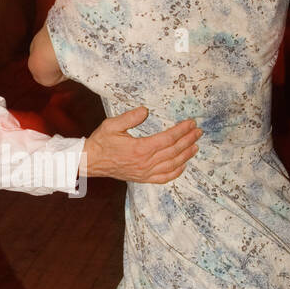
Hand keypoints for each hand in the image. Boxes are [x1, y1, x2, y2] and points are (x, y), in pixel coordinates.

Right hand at [83, 107, 200, 182]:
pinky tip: (183, 165)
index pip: (168, 138)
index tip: (191, 123)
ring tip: (195, 146)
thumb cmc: (101, 142)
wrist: (91, 161)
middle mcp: (145, 162)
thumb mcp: (112, 125)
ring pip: (172, 165)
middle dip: (188, 140)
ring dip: (186, 155)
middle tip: (198, 132)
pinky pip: (164, 178)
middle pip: (174, 151)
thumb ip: (130, 117)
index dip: (182, 130)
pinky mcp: (142, 178)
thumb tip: (145, 110)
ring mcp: (145, 172)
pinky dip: (176, 172)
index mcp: (140, 148)